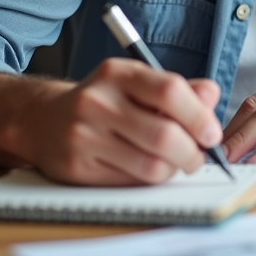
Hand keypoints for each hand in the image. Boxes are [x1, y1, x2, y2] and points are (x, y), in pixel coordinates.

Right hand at [9, 58, 222, 185]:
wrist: (43, 120)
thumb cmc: (104, 102)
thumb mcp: (137, 83)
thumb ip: (179, 89)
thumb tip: (212, 95)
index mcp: (117, 73)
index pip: (169, 91)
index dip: (199, 116)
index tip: (211, 133)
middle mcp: (97, 101)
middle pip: (163, 135)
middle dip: (192, 152)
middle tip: (198, 156)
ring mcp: (83, 136)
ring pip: (150, 166)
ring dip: (172, 169)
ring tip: (173, 162)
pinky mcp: (76, 168)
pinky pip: (130, 183)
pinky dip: (149, 180)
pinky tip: (146, 168)